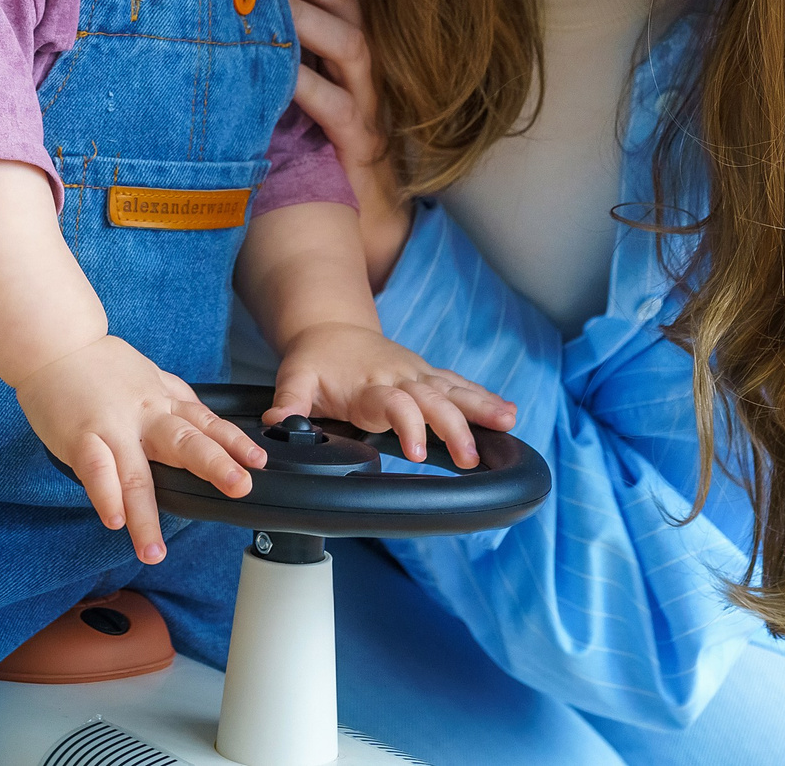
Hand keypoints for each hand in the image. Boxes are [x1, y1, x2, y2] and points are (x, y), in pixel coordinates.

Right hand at [14, 336, 263, 563]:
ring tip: (154, 551)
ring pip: (134, 474)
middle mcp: (143, 416)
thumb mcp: (148, 375)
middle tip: (240, 487)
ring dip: (145, 516)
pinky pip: (94, 470)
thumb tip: (206, 421)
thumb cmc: (98, 364)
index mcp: (161, 402)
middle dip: (214, 466)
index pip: (205, 423)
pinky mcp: (79, 437)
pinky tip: (114, 521)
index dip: (233, 442)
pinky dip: (104, 496)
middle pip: (183, 442)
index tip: (258, 462)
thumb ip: (175, 399)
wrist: (53, 342)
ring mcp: (111, 428)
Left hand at [229, 0, 408, 281]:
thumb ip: (278, 22)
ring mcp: (371, 99)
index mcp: (360, 28)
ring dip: (300, 7)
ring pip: (348, 39)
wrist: (358, 215)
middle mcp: (373, 57)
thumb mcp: (299, 65)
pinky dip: (306, 84)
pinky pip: (337, 107)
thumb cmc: (316, 131)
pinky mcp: (361, 143)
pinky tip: (274, 70)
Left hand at [268, 321, 514, 468]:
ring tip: (507, 424)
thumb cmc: (314, 359)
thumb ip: (288, 402)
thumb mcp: (294, 377)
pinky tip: (508, 413)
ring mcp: (416, 374)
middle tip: (469, 458)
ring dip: (480, 408)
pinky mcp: (427, 374)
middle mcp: (398, 377)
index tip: (418, 453)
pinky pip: (458, 384)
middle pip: (432, 400)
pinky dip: (483, 397)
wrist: (329, 326)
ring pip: (453, 390)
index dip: (407, 425)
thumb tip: (275, 425)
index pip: (393, 404)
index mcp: (367, 385)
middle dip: (454, 427)